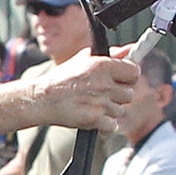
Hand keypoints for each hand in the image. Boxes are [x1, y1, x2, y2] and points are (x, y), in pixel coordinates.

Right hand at [24, 50, 142, 129]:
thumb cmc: (60, 79)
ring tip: (92, 104)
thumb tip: (129, 49)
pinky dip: (104, 124)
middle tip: (102, 94)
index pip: (134, 72)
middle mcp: (104, 83)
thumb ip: (110, 55)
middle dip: (118, 95)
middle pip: (129, 94)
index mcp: (103, 66)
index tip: (121, 80)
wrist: (41, 99)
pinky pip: (112, 125)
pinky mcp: (94, 119)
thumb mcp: (83, 60)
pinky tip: (92, 116)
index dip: (128, 77)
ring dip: (109, 110)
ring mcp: (100, 102)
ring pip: (120, 110)